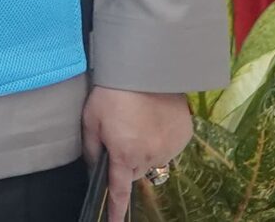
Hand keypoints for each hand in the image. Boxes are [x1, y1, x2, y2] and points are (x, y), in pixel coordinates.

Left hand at [82, 87, 195, 221]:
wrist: (146, 67)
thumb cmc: (112, 91)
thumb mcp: (91, 118)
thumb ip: (90, 148)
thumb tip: (93, 166)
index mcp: (124, 154)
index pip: (119, 191)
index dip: (116, 210)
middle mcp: (149, 156)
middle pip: (134, 172)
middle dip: (126, 161)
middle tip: (121, 135)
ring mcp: (169, 147)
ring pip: (152, 160)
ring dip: (144, 150)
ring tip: (138, 123)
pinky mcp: (183, 136)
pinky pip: (168, 147)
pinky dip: (160, 139)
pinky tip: (153, 120)